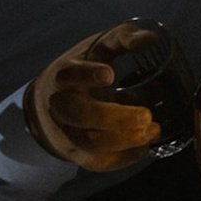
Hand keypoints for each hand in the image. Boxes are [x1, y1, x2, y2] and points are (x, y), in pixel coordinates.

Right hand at [25, 37, 161, 171]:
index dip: (88, 74)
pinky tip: (143, 149)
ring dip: (123, 141)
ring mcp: (65, 131)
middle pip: (80, 114)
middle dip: (114, 117)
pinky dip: (121, 160)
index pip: (71, 74)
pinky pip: (95, 162)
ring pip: (88, 142)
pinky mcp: (75, 152)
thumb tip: (151, 38)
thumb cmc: (83, 67)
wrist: (48, 100)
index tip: (109, 74)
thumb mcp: (98, 46)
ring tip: (153, 132)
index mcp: (66, 74)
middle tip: (147, 115)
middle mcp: (60, 104)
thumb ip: (123, 38)